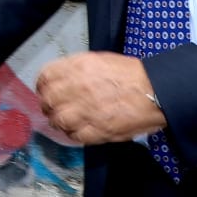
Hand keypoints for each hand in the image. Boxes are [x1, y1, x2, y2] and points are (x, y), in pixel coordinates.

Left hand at [36, 51, 163, 144]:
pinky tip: (78, 129)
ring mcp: (87, 111)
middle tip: (53, 108)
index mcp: (78, 68)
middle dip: (48, 105)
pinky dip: (73, 134)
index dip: (43, 86)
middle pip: (48, 100)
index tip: (45, 90)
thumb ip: (75, 68)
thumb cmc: (129, 74)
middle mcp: (79, 88)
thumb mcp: (98, 60)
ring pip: (58, 120)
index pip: (46, 77)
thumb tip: (58, 78)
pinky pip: (75, 136)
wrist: (154, 91)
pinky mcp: (98, 130)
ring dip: (59, 121)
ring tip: (65, 121)